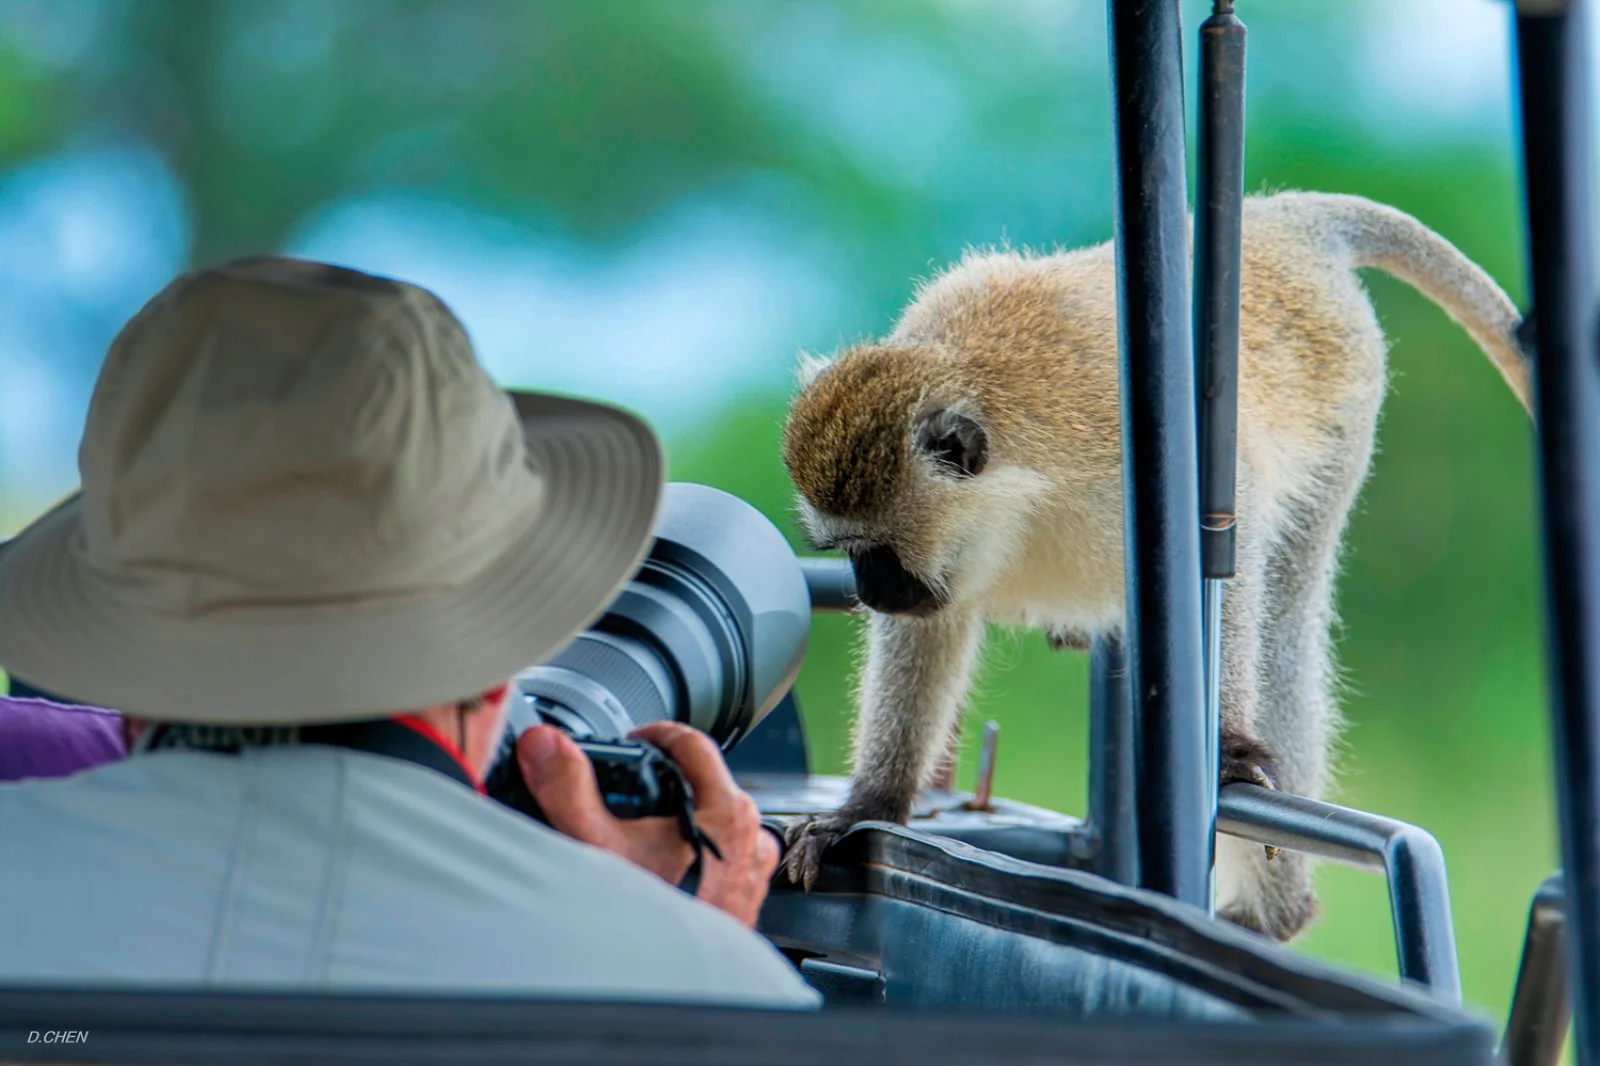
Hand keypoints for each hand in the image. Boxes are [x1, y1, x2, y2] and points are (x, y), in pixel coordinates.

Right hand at [515, 721, 778, 926]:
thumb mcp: (595, 846)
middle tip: (631, 792)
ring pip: (717, 820)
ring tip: (644, 834)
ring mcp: (752, 867)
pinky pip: (724, 856)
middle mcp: (748, 834)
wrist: (666, 986)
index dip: (656, 735)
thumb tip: (545, 746)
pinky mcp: (747, 896)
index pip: (694, 743)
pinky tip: (665, 869)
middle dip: (665, 781)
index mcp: (724, 810)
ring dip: (682, 818)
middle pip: (706, 781)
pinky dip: (696, 852)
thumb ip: (566, 788)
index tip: (634, 741)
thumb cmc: (644, 926)